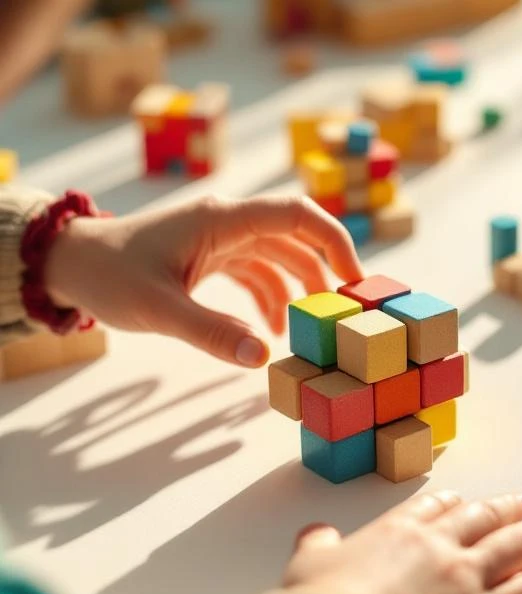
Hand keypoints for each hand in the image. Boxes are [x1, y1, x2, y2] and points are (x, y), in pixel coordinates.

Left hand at [45, 195, 361, 366]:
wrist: (73, 265)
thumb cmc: (109, 276)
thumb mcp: (158, 308)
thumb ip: (211, 332)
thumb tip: (261, 357)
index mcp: (222, 219)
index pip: (297, 215)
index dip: (334, 242)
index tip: (355, 282)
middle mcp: (229, 222)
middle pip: (297, 237)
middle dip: (326, 272)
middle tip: (347, 313)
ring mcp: (222, 238)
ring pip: (281, 256)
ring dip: (301, 290)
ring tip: (312, 331)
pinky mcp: (214, 255)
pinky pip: (259, 271)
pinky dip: (273, 299)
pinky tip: (274, 332)